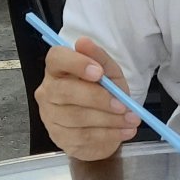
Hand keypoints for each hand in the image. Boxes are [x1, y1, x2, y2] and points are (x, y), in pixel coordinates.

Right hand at [35, 36, 140, 159]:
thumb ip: (100, 58)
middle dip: (98, 98)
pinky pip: (83, 137)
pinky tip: (124, 131)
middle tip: (123, 105)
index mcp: (58, 69)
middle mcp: (48, 91)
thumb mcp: (110, 74)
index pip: (56, 59)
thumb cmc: (105, 94)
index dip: (76, 64)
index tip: (99, 73)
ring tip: (131, 120)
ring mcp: (50, 116)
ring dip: (108, 120)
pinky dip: (108, 135)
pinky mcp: (59, 138)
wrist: (106, 126)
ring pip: (76, 117)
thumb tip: (83, 42)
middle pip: (65, 91)